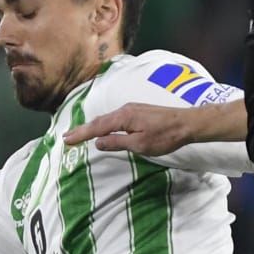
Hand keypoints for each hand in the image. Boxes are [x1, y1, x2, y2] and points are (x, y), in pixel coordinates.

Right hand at [63, 103, 196, 156]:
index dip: (80, 134)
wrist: (187, 123)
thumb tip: (98, 142)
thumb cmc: (165, 136)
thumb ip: (118, 143)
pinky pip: (115, 118)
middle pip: (98, 121)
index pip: (96, 128)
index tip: (66, 140)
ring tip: (79, 134)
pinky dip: (104, 124)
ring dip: (92, 127)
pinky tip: (102, 129)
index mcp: (123, 117)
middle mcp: (124, 110)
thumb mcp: (140, 144)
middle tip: (66, 137)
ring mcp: (132, 109)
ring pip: (107, 119)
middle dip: (82, 129)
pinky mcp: (138, 111)